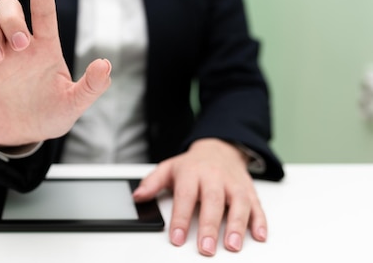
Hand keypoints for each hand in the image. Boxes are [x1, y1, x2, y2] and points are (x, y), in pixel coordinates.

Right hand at [0, 0, 111, 146]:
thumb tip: (106, 65)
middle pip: (6, 5)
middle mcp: (18, 43)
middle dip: (10, 17)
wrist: (22, 136)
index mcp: (44, 46)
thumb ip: (91, 87)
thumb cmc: (50, 115)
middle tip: (20, 44)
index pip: (42, 8)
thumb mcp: (74, 105)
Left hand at [132, 138, 265, 255]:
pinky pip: (256, 205)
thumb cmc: (193, 164)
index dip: (180, 218)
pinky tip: (259, 235)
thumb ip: (152, 183)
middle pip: (213, 201)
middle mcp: (214, 177)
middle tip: (206, 248)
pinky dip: (260, 221)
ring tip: (232, 245)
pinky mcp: (248, 190)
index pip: (185, 196)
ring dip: (237, 226)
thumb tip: (137, 196)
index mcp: (192, 173)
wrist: (219, 148)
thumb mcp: (169, 168)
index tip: (177, 238)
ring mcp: (233, 184)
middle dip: (210, 226)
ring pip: (238, 203)